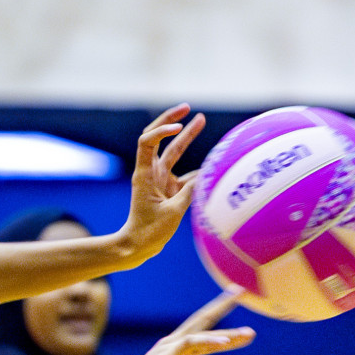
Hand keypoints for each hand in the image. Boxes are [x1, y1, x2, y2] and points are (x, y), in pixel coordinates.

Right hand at [109, 287, 255, 354]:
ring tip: (249, 334)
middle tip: (239, 290)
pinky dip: (209, 341)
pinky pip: (192, 344)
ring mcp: (169, 347)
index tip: (238, 312)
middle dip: (221, 305)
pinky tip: (227, 342)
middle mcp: (173, 343)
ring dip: (227, 333)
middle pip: (201, 319)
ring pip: (201, 332)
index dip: (219, 319)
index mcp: (175, 349)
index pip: (201, 330)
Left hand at [115, 103, 206, 265]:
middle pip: (157, 139)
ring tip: (201, 119)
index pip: (147, 142)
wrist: (139, 247)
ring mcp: (161, 179)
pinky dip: (200, 168)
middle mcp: (151, 172)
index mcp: (145, 175)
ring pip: (174, 152)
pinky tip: (216, 163)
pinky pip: (187, 173)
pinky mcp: (170, 188)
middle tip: (187, 108)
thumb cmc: (149, 232)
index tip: (179, 128)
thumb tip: (210, 173)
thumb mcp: (173, 213)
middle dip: (171, 121)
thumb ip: (191, 192)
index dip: (161, 130)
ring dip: (187, 136)